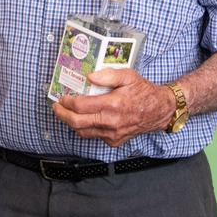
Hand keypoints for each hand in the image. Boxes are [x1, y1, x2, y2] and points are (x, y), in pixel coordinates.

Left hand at [52, 68, 175, 146]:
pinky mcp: (115, 141)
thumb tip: (90, 77)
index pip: (81, 106)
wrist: (160, 110)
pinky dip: (86, 128)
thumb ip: (108, 75)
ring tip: (67, 113)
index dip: (67, 102)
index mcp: (113, 104)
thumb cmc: (143, 92)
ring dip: (72, 123)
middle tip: (57, 107)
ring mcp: (113, 134)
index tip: (62, 97)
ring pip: (83, 132)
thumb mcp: (128, 76)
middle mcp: (111, 122)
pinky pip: (94, 136)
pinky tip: (86, 118)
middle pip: (77, 122)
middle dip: (62, 115)